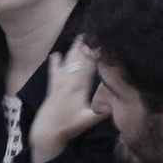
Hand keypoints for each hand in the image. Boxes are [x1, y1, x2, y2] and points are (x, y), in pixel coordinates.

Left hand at [29, 40, 103, 162]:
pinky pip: (54, 72)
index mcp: (78, 85)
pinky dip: (55, 63)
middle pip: (79, 59)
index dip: (97, 51)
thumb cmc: (68, 127)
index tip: (104, 39)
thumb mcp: (87, 121)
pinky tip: (55, 55)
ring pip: (68, 62)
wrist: (46, 132)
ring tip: (80, 37)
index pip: (89, 64)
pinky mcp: (53, 88)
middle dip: (87, 45)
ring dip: (74, 49)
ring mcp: (59, 83)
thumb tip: (116, 103)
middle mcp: (68, 80)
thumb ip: (101, 112)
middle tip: (95, 31)